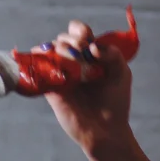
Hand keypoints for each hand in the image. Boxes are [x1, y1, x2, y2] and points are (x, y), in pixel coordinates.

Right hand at [30, 19, 132, 156]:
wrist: (105, 130)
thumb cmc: (115, 102)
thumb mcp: (121, 73)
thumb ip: (113, 54)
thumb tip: (92, 47)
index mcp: (89, 55)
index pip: (78, 32)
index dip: (79, 30)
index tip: (87, 40)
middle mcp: (73, 62)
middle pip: (62, 39)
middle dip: (71, 40)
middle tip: (81, 50)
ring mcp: (60, 74)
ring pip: (50, 50)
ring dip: (58, 49)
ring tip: (70, 61)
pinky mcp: (50, 88)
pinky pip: (38, 69)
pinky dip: (40, 61)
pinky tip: (49, 62)